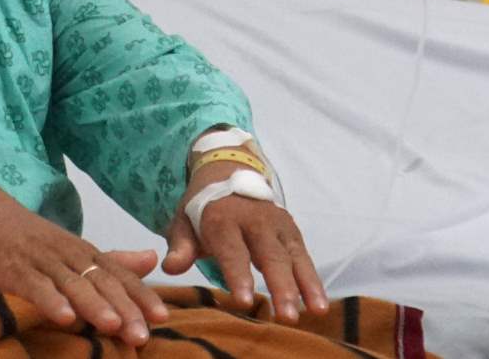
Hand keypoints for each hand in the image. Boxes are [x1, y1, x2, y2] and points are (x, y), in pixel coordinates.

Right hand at [0, 145, 166, 343]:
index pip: (119, 274)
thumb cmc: (28, 237)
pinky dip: (50, 300)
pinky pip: (35, 285)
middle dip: (124, 308)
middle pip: (101, 281)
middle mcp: (68, 254)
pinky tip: (64, 318)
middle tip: (143, 335)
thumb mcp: (72, 248)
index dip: (141, 295)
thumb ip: (110, 259)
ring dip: (94, 306)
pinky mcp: (14, 267)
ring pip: (73, 283)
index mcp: (84, 252)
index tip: (163, 317)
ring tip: (113, 326)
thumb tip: (152, 260)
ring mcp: (41, 260)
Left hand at [162, 162, 326, 322]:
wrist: (226, 171)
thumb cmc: (201, 209)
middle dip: (280, 286)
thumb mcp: (182, 222)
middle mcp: (255, 221)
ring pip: (293, 256)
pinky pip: (304, 256)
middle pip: (270, 255)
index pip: (232, 251)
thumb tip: (170, 267)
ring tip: (315, 311)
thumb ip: (180, 246)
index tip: (243, 300)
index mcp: (223, 219)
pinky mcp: (291, 230)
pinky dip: (313, 279)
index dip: (238, 275)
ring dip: (305, 284)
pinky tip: (318, 304)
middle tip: (286, 315)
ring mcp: (276, 224)